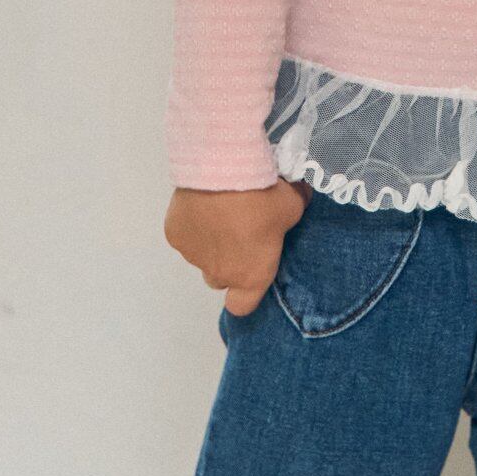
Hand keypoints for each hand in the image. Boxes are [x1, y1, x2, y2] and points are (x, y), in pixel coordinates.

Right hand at [164, 177, 312, 315]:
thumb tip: (302, 197)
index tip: (251, 272)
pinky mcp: (174, 235)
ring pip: (200, 255)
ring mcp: (193, 255)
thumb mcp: (294, 203)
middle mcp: (218, 273)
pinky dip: (192, 222)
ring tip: (219, 209)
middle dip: (228, 261)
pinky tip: (201, 201)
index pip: (242, 306)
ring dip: (209, 239)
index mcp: (250, 275)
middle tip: (238, 232)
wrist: (223, 169)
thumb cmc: (263, 194)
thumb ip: (298, 208)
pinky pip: (184, 234)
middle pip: (219, 278)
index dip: (245, 294)